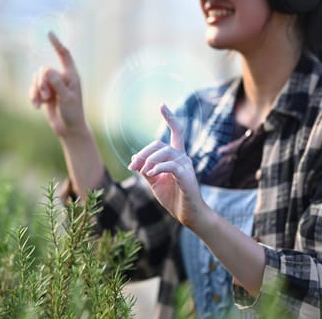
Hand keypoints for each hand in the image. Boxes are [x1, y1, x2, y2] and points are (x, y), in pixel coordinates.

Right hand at [29, 32, 87, 137]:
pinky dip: (33, 96)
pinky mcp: (46, 93)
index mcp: (71, 76)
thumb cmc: (72, 113)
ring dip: (37, 91)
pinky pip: (33, 88)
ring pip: (37, 78)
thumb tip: (47, 70)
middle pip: (44, 70)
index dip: (57, 44)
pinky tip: (37, 107)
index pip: (64, 55)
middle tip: (47, 96)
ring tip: (42, 103)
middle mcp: (62, 78)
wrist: (69, 129)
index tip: (49, 34)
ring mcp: (53, 86)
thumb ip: (57, 84)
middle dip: (42, 83)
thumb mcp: (67, 99)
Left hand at [128, 104, 209, 230]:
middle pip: (160, 144)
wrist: (188, 216)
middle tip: (133, 165)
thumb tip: (134, 157)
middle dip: (144, 153)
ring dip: (149, 160)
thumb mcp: (154, 182)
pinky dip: (158, 167)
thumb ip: (145, 169)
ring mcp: (186, 166)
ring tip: (143, 171)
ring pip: (165, 152)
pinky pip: (171, 166)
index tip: (162, 105)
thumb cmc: (173, 198)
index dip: (170, 118)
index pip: (175, 132)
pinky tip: (150, 174)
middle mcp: (182, 158)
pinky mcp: (187, 177)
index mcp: (175, 157)